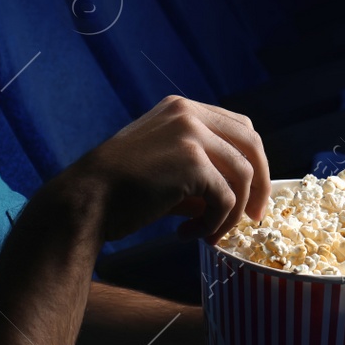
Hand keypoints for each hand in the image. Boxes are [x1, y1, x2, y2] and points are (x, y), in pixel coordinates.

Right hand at [63, 95, 269, 244]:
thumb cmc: (120, 191)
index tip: (251, 194)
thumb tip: (241, 197)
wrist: (84, 200)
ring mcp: (192, 134)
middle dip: (260, 185)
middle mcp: (189, 113)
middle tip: (255, 218)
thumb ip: (202, 172)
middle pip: (252, 144)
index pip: (239, 128)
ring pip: (244, 175)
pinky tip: (188, 235)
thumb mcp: (165, 168)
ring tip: (208, 234)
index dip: (253, 162)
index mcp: (181, 109)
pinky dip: (215, 223)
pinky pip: (226, 199)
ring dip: (232, 213)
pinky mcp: (193, 162)